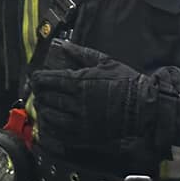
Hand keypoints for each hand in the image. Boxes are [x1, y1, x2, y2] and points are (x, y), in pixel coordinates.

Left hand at [27, 39, 179, 153]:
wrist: (145, 107)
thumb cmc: (127, 83)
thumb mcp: (105, 62)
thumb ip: (82, 54)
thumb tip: (64, 45)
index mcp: (78, 82)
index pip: (48, 80)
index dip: (38, 79)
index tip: (34, 78)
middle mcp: (75, 102)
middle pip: (47, 97)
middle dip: (39, 94)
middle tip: (37, 91)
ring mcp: (80, 121)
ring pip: (51, 116)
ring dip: (43, 110)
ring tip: (42, 107)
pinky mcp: (86, 135)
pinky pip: (61, 133)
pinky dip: (51, 129)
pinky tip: (49, 125)